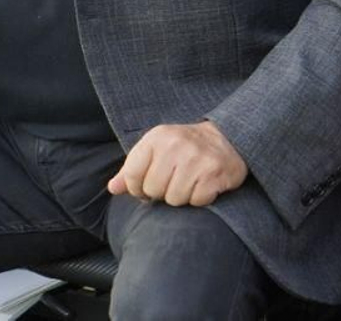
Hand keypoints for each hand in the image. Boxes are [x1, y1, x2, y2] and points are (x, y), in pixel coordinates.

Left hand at [107, 121, 247, 205]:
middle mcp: (175, 145)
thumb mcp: (155, 150)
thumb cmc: (184, 149)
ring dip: (182, 197)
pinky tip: (204, 184)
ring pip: (175, 199)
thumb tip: (113, 188)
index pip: (132, 176)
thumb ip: (132, 170)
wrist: (227, 139)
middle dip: (162, 192)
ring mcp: (196, 158)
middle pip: (153, 190)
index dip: (137, 189)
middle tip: (175, 180)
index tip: (148, 186)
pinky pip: (197, 201)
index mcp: (156, 138)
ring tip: (190, 181)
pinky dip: (200, 198)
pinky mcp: (214, 172)